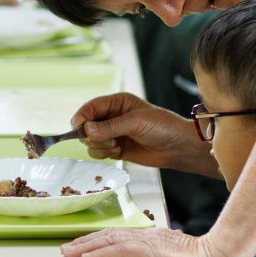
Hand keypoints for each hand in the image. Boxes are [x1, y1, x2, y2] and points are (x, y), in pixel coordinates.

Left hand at [60, 227, 237, 256]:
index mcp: (148, 237)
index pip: (115, 235)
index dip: (95, 240)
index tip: (79, 245)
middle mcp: (145, 235)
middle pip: (107, 235)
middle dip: (84, 242)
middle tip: (66, 249)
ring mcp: (147, 241)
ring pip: (109, 241)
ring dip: (86, 247)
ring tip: (70, 253)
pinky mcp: (149, 250)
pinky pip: (120, 251)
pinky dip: (101, 254)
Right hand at [71, 92, 213, 172]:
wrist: (178, 147)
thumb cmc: (162, 127)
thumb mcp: (136, 122)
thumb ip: (110, 127)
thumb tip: (87, 131)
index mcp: (117, 102)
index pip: (91, 107)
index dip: (82, 116)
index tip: (77, 126)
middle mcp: (111, 117)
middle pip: (86, 125)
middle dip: (93, 134)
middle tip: (108, 139)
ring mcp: (112, 133)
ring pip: (90, 140)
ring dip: (100, 145)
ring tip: (117, 145)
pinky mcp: (114, 148)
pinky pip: (97, 151)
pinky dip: (105, 153)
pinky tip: (119, 151)